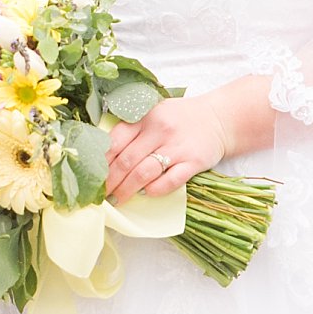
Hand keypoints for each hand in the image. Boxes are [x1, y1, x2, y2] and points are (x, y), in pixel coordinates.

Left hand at [104, 96, 230, 199]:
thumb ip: (132, 129)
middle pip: (126, 160)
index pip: (115, 141)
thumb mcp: (153, 113)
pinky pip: (170, 181)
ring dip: (127, 189)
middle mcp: (158, 130)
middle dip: (110, 181)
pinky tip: (146, 194)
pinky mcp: (193, 162)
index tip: (93, 176)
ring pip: (144, 172)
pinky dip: (155, 190)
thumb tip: (103, 155)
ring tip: (117, 200)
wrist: (219, 118)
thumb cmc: (179, 118)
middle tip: (101, 195)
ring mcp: (176, 147)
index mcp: (144, 117)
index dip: (101, 162)